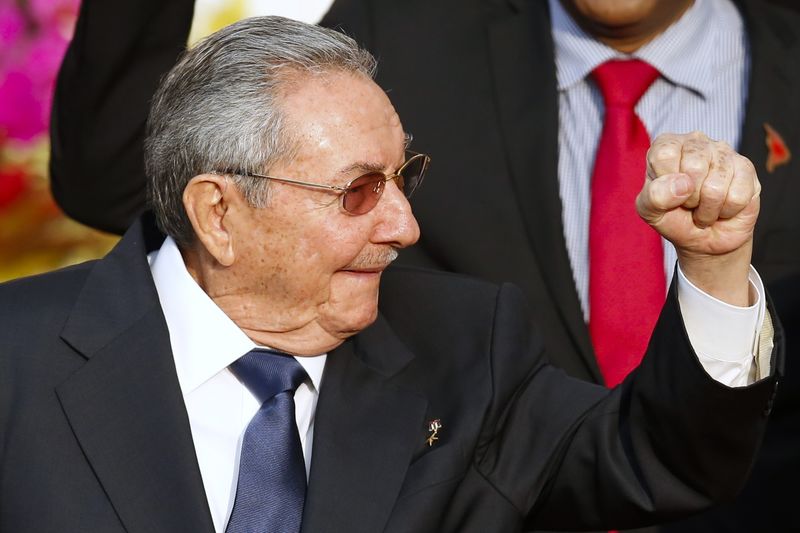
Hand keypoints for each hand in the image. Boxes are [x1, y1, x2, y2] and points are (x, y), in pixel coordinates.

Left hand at [636, 132, 760, 305]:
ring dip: (708, 208)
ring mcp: (725, 153)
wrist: (702, 241)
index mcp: (666, 146)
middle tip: (688, 206)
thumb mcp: (649, 212)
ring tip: (704, 210)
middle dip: (688, 199)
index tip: (668, 197)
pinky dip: (728, 210)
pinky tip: (723, 209)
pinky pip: (739, 192)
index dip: (666, 183)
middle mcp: (696, 141)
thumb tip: (681, 184)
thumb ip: (654, 196)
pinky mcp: (748, 170)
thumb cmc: (672, 220)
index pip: (665, 152)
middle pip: (694, 166)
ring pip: (717, 181)